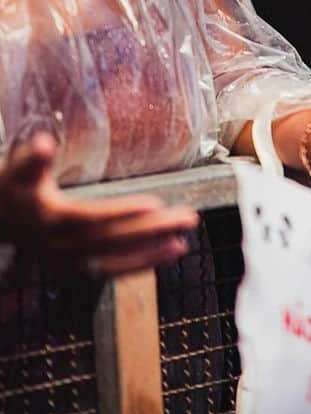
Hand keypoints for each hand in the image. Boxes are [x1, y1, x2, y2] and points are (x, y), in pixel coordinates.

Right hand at [0, 132, 196, 277]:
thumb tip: (42, 143)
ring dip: (150, 254)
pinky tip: (167, 254)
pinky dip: (139, 265)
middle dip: (151, 230)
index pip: (90, 217)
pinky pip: (110, 271)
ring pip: (114, 261)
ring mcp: (66, 261)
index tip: (155, 204)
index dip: (121, 212)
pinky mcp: (73, 268)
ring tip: (183, 244)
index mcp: (49, 218)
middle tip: (189, 218)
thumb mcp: (16, 171)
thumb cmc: (9, 188)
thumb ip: (31, 160)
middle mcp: (58, 245)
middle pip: (111, 239)